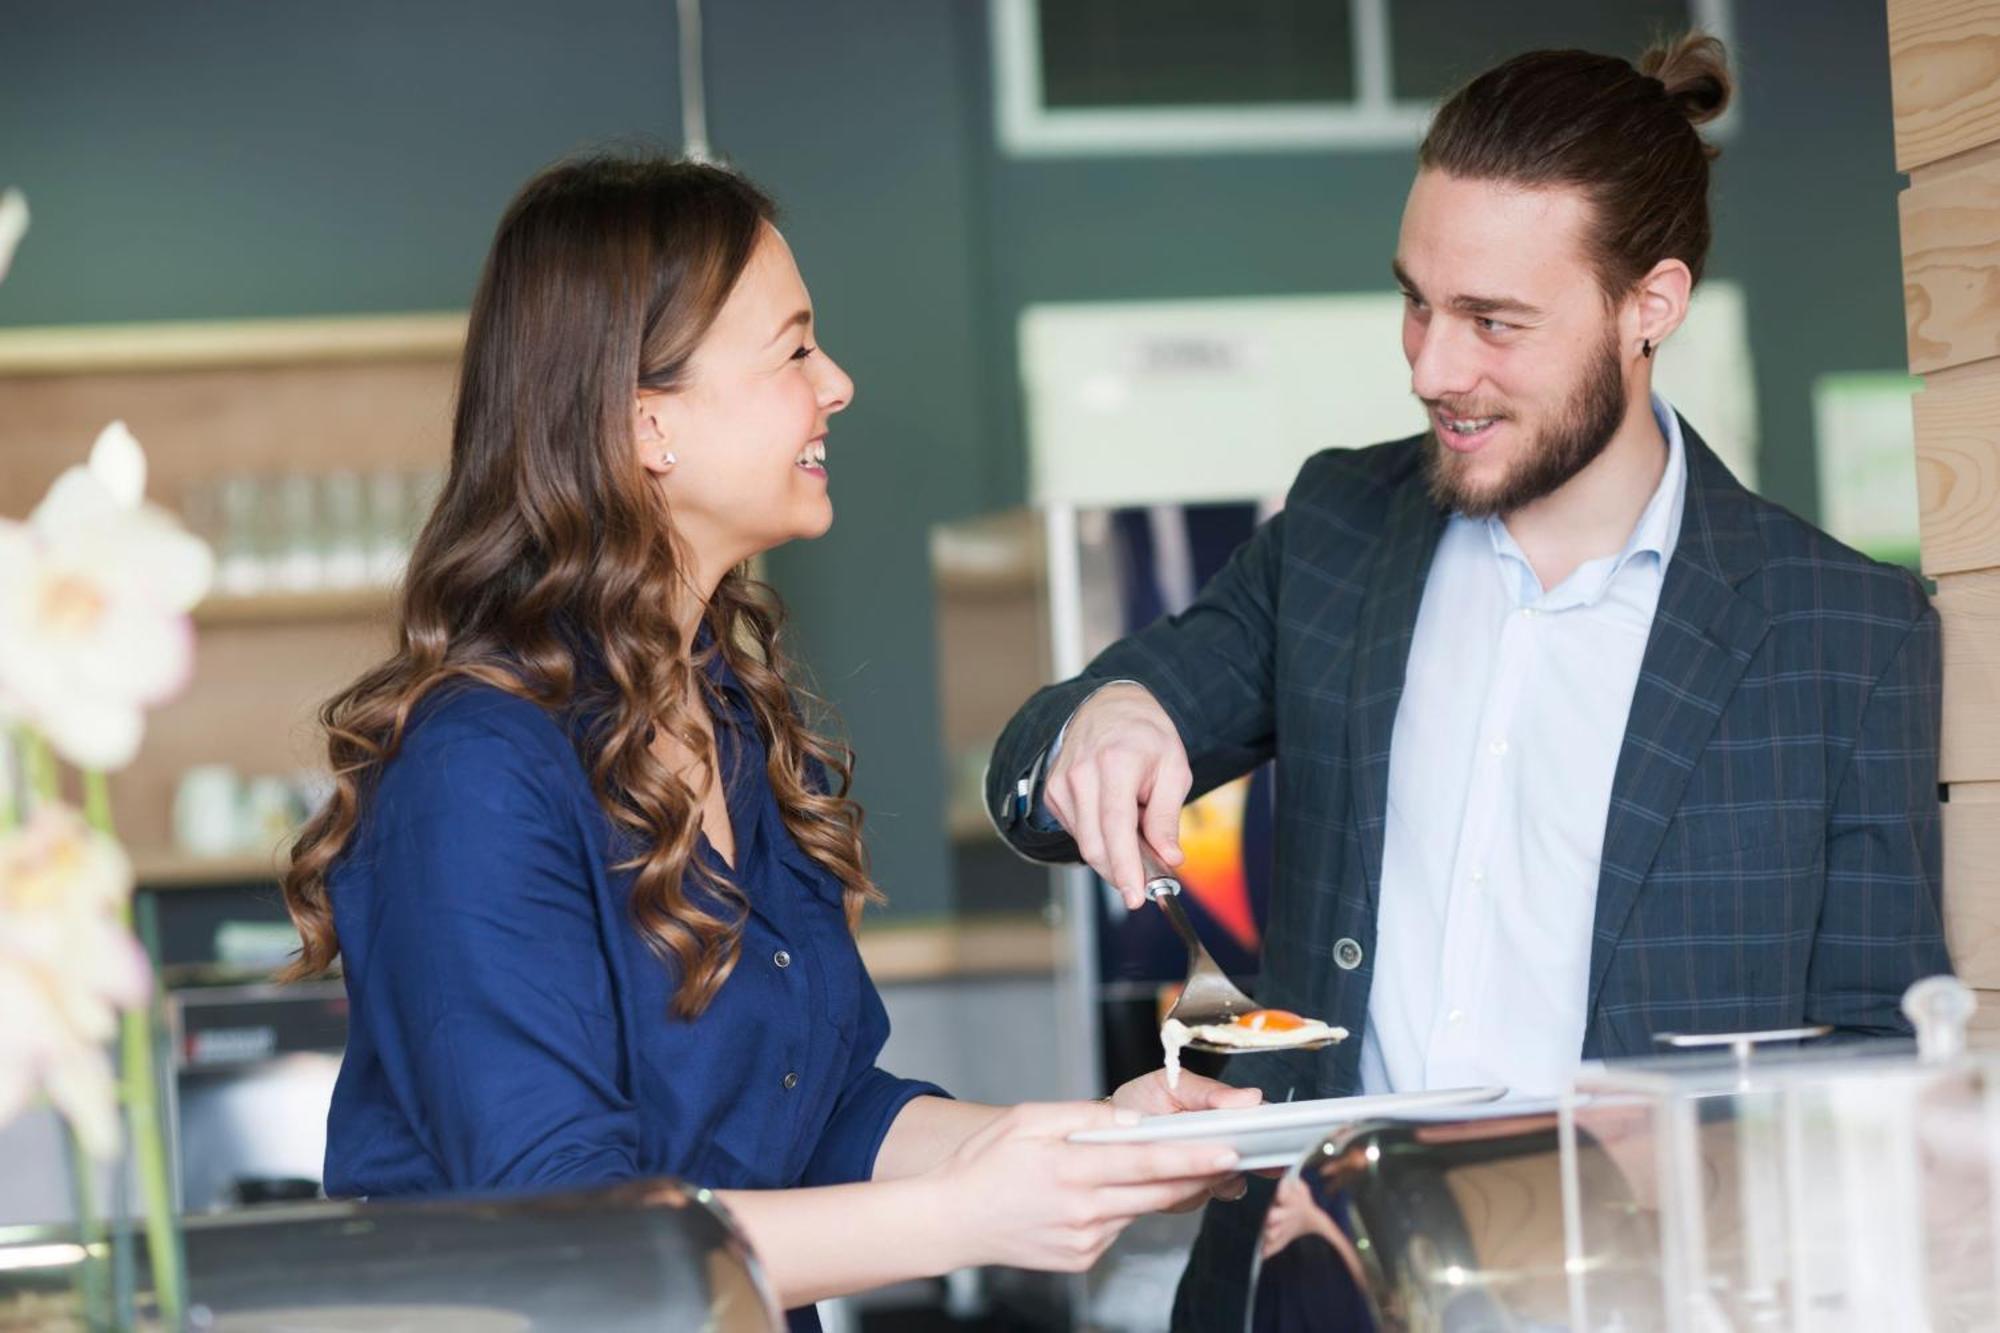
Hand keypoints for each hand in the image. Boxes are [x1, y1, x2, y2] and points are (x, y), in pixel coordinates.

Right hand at [924, 1101, 1239, 1272]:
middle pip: (1158, 1193)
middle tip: (1230, 1156)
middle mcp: (1083, 1211)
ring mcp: (1084, 1241)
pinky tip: (1104, 1192)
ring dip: (1159, 1189)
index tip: (1228, 1151)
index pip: (1147, 1163)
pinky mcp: (1082, 1259)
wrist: (952, 1221)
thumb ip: (1083, 1117)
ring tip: (1168, 1164)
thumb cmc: (983, 1165)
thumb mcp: (1027, 1119)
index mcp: (1070, 1170)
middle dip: (1199, 1175)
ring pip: (1140, 1209)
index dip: (1192, 1158)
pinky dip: (1124, 1207)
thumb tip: (1130, 1122)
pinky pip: (1118, 1227)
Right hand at [1044, 683, 1191, 907]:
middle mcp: (1080, 774)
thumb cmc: (1146, 737)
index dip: (1125, 867)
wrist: (1109, 706)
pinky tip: (1113, 818)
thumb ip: (1167, 817)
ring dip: (1112, 852)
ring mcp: (1060, 783)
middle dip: (1120, 872)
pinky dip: (1098, 838)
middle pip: (1095, 844)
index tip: (1136, 897)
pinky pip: (1077, 832)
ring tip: (1135, 825)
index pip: (1116, 827)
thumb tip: (1169, 859)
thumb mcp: (1174, 769)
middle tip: (1147, 881)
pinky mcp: (1052, 792)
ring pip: (1085, 843)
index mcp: (1115, 763)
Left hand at [1110, 1069, 1261, 1207]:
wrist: (1102, 1134)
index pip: (1259, 1121)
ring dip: (1216, 1174)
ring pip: (1228, 1182)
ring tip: (1195, 1157)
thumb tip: (1250, 1097)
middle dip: (1256, 1159)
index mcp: (1222, 1114)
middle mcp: (1220, 1146)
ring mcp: (1205, 1173)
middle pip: (1254, 1158)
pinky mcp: (1186, 1196)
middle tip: (1243, 1152)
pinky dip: (1188, 1187)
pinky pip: (1197, 1197)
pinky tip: (1173, 1173)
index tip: (1276, 1131)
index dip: (1272, 1128)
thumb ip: (1208, 1091)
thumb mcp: (1170, 1084)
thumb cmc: (1139, 1103)